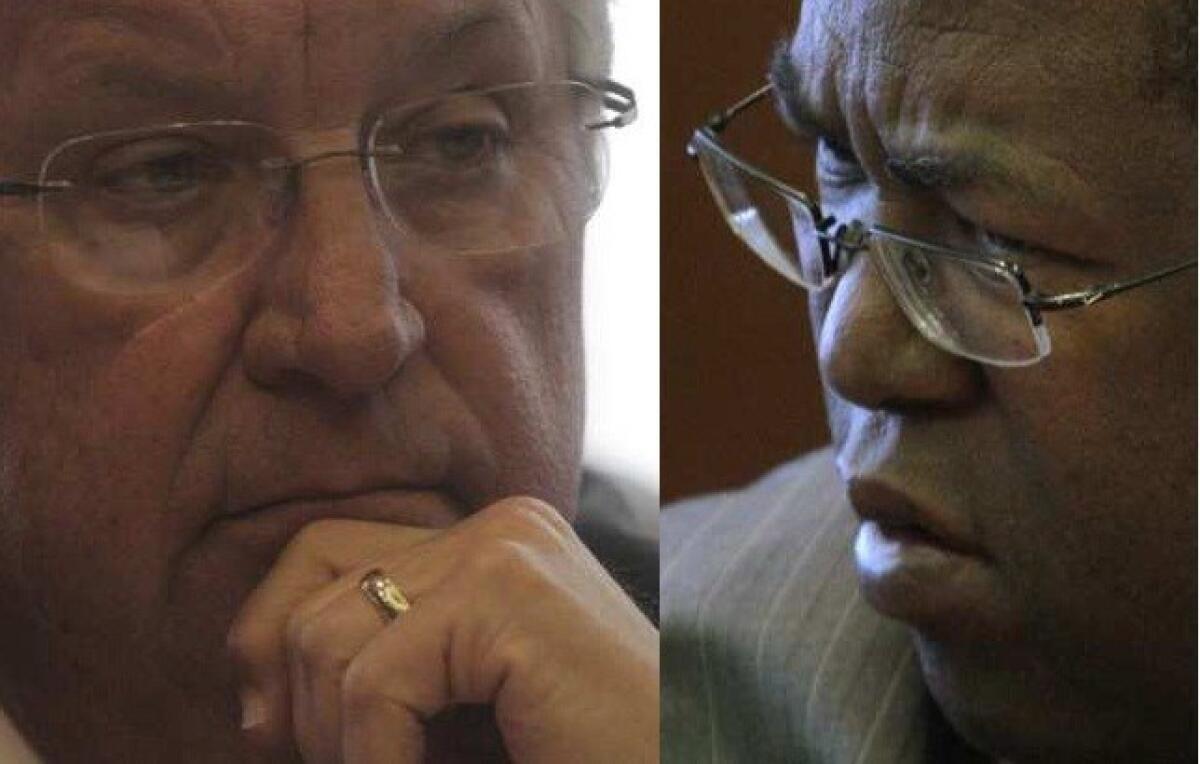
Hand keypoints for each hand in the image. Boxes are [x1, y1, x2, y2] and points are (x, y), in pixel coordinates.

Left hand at [226, 497, 658, 762]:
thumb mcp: (448, 718)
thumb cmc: (568, 757)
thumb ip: (374, 677)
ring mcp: (507, 547)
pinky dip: (375, 760)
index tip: (275, 739)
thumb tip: (251, 706)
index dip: (270, 643)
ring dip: (338, 745)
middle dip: (298, 701)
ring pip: (325, 638)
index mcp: (488, 544)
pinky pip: (376, 682)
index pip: (321, 553)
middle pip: (310, 584)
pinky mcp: (511, 592)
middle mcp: (498, 525)